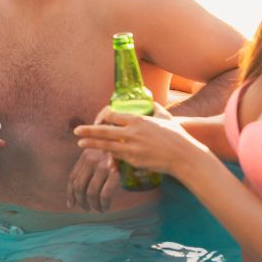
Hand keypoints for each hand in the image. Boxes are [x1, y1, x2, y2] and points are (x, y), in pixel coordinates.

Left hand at [67, 148, 118, 211]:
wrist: (134, 145)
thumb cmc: (118, 153)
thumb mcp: (101, 154)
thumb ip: (90, 167)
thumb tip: (78, 190)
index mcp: (85, 156)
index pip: (72, 178)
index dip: (70, 194)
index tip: (71, 205)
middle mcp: (91, 160)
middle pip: (79, 186)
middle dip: (81, 201)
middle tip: (86, 209)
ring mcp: (102, 166)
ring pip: (91, 192)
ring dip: (94, 205)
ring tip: (99, 209)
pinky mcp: (115, 173)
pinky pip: (104, 195)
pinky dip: (103, 204)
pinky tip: (106, 207)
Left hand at [74, 107, 206, 176]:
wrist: (185, 156)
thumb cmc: (177, 135)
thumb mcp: (164, 117)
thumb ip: (154, 107)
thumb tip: (149, 100)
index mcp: (137, 120)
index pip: (112, 116)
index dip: (102, 117)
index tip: (97, 120)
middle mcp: (132, 133)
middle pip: (103, 131)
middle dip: (88, 131)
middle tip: (76, 132)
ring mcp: (132, 148)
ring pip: (106, 146)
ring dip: (92, 145)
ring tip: (80, 144)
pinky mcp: (134, 161)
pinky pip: (118, 157)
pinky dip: (109, 156)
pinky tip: (102, 156)